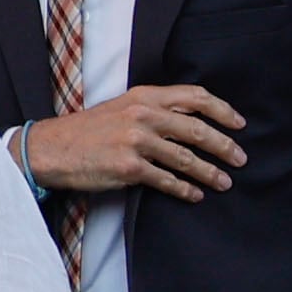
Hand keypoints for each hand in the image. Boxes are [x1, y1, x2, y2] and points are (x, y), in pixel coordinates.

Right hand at [20, 84, 245, 201]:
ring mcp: (135, 141)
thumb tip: (190, 122)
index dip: (222, 110)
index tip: (239, 124)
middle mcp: (142, 115)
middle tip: (241, 159)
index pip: (194, 97)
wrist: (50, 148)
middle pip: (197, 130)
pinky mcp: (128, 167)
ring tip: (224, 182)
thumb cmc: (86, 130)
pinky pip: (167, 180)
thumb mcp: (120, 107)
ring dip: (210, 173)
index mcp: (142, 96)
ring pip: (186, 158)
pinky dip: (185, 190)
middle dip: (224, 147)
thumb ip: (152, 109)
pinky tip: (194, 195)